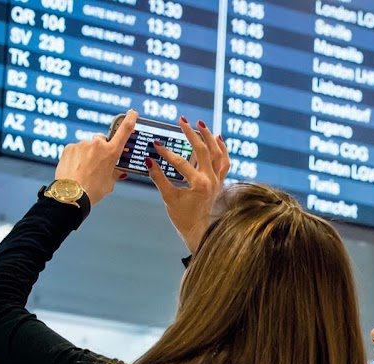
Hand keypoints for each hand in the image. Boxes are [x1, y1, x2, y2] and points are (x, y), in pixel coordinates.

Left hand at [54, 109, 135, 204]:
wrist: (71, 195)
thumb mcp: (109, 183)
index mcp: (111, 152)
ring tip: (84, 170)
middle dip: (101, 148)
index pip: (125, 130)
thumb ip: (114, 172)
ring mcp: (82, 145)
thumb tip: (117, 171)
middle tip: (97, 163)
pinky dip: (76, 157)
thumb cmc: (92, 191)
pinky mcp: (69, 148)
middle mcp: (97, 144)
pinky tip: (75, 169)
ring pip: (87, 146)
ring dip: (87, 154)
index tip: (132, 113)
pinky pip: (76, 150)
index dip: (130, 119)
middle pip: (101, 140)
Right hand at [148, 117, 230, 253]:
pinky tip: (218, 138)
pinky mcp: (220, 182)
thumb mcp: (168, 198)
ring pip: (218, 153)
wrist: (199, 231)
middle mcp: (212, 180)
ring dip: (210, 137)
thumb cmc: (183, 218)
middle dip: (192, 134)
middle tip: (182, 121)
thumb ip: (159, 178)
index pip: (181, 163)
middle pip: (203, 150)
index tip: (156, 144)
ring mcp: (218, 180)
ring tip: (200, 124)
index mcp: (199, 184)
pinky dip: (223, 149)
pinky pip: (225, 162)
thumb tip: (148, 161)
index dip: (167, 153)